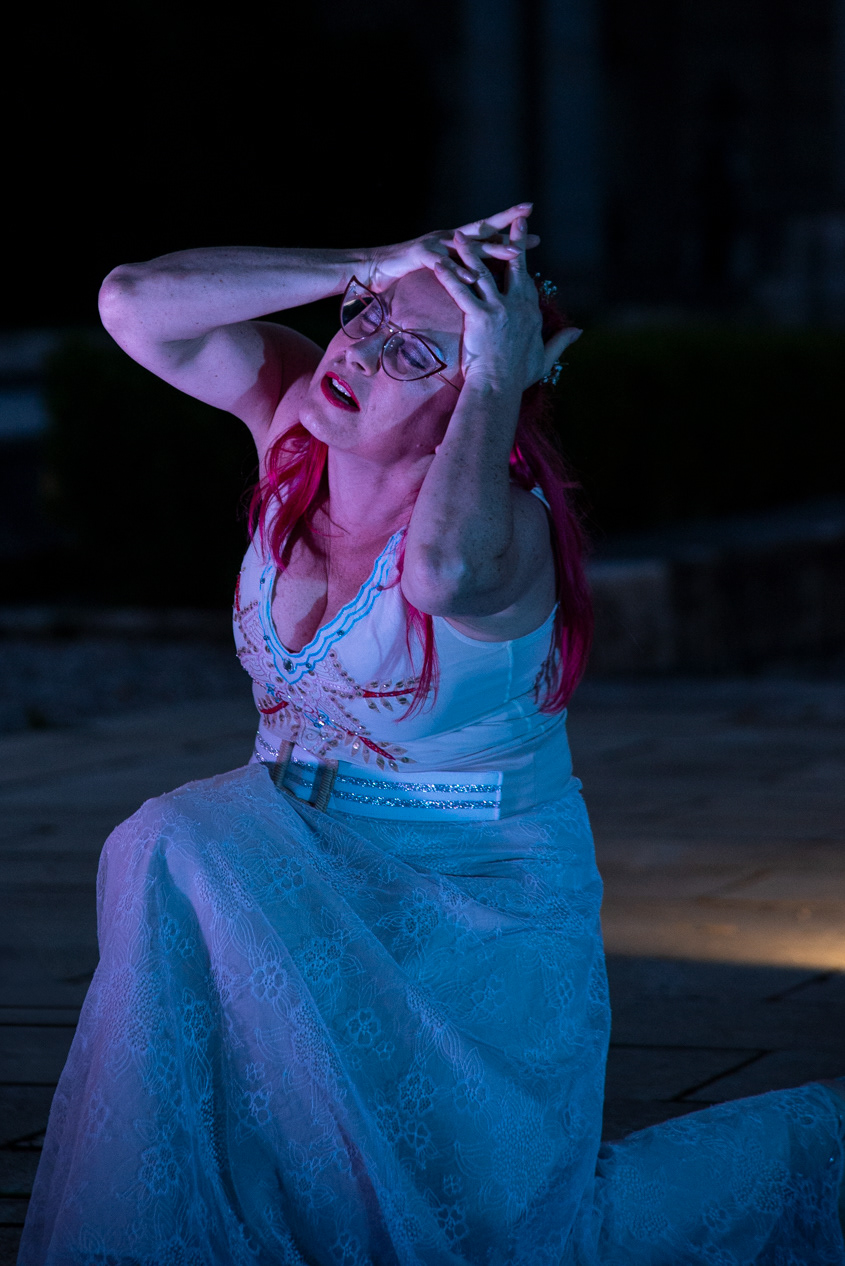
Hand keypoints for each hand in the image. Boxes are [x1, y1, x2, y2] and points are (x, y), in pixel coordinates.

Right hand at [366, 203, 540, 291]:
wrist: (372, 268)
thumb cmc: (405, 271)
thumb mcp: (438, 270)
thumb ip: (457, 270)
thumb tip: (477, 277)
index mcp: (454, 244)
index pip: (487, 238)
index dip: (510, 236)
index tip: (536, 238)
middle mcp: (447, 238)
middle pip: (481, 229)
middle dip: (506, 221)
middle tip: (528, 211)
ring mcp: (434, 244)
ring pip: (467, 244)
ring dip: (491, 248)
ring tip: (514, 252)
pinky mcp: (420, 255)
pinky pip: (442, 264)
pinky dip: (458, 271)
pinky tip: (473, 276)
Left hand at [431, 212, 581, 392]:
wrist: (500, 388)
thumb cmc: (519, 377)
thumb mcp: (546, 358)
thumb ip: (561, 341)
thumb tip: (578, 331)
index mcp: (531, 312)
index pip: (526, 280)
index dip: (523, 261)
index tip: (522, 246)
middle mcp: (518, 305)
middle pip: (514, 265)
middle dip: (513, 239)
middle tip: (513, 218)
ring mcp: (499, 309)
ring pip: (483, 272)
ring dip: (470, 251)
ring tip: (460, 235)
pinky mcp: (480, 316)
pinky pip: (461, 291)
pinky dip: (449, 275)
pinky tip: (437, 262)